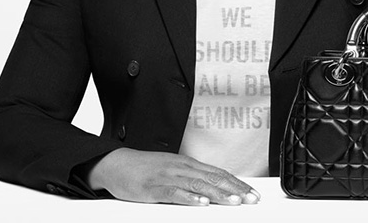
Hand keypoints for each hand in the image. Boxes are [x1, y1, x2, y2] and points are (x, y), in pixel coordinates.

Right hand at [86, 148, 260, 205]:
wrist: (116, 164)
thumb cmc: (145, 169)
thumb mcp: (172, 169)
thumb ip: (192, 177)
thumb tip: (213, 187)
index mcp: (186, 163)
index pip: (217, 173)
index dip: (236, 183)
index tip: (251, 192)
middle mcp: (180, 167)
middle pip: (212, 178)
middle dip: (234, 189)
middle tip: (250, 199)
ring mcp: (167, 176)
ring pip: (197, 185)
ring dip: (217, 194)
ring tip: (233, 202)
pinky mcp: (153, 188)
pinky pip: (174, 193)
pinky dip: (189, 198)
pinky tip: (200, 204)